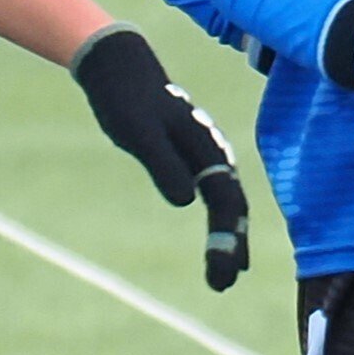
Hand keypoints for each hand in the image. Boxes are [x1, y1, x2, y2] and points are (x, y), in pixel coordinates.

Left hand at [72, 27, 253, 290]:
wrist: (120, 69)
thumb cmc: (127, 100)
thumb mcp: (140, 132)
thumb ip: (163, 164)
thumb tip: (186, 201)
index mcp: (207, 148)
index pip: (225, 202)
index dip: (226, 240)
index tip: (220, 274)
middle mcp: (214, 154)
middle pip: (233, 207)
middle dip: (232, 246)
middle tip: (223, 285)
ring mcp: (206, 157)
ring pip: (228, 204)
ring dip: (230, 239)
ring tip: (226, 277)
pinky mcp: (193, 160)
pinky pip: (216, 197)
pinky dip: (221, 224)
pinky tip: (221, 245)